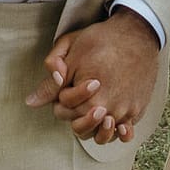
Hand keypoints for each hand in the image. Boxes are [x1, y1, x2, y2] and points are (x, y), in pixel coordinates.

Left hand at [26, 10, 159, 144]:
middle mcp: (109, 110)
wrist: (138, 33)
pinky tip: (115, 123)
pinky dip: (119, 131)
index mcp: (90, 99)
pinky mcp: (138, 110)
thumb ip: (51, 81)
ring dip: (96, 127)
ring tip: (96, 109)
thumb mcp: (70, 53)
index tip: (72, 81)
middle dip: (76, 113)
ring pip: (104, 136)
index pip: (63, 112)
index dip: (61, 97)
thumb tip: (31, 102)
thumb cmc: (102, 40)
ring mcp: (126, 112)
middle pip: (82, 128)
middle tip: (84, 91)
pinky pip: (126, 132)